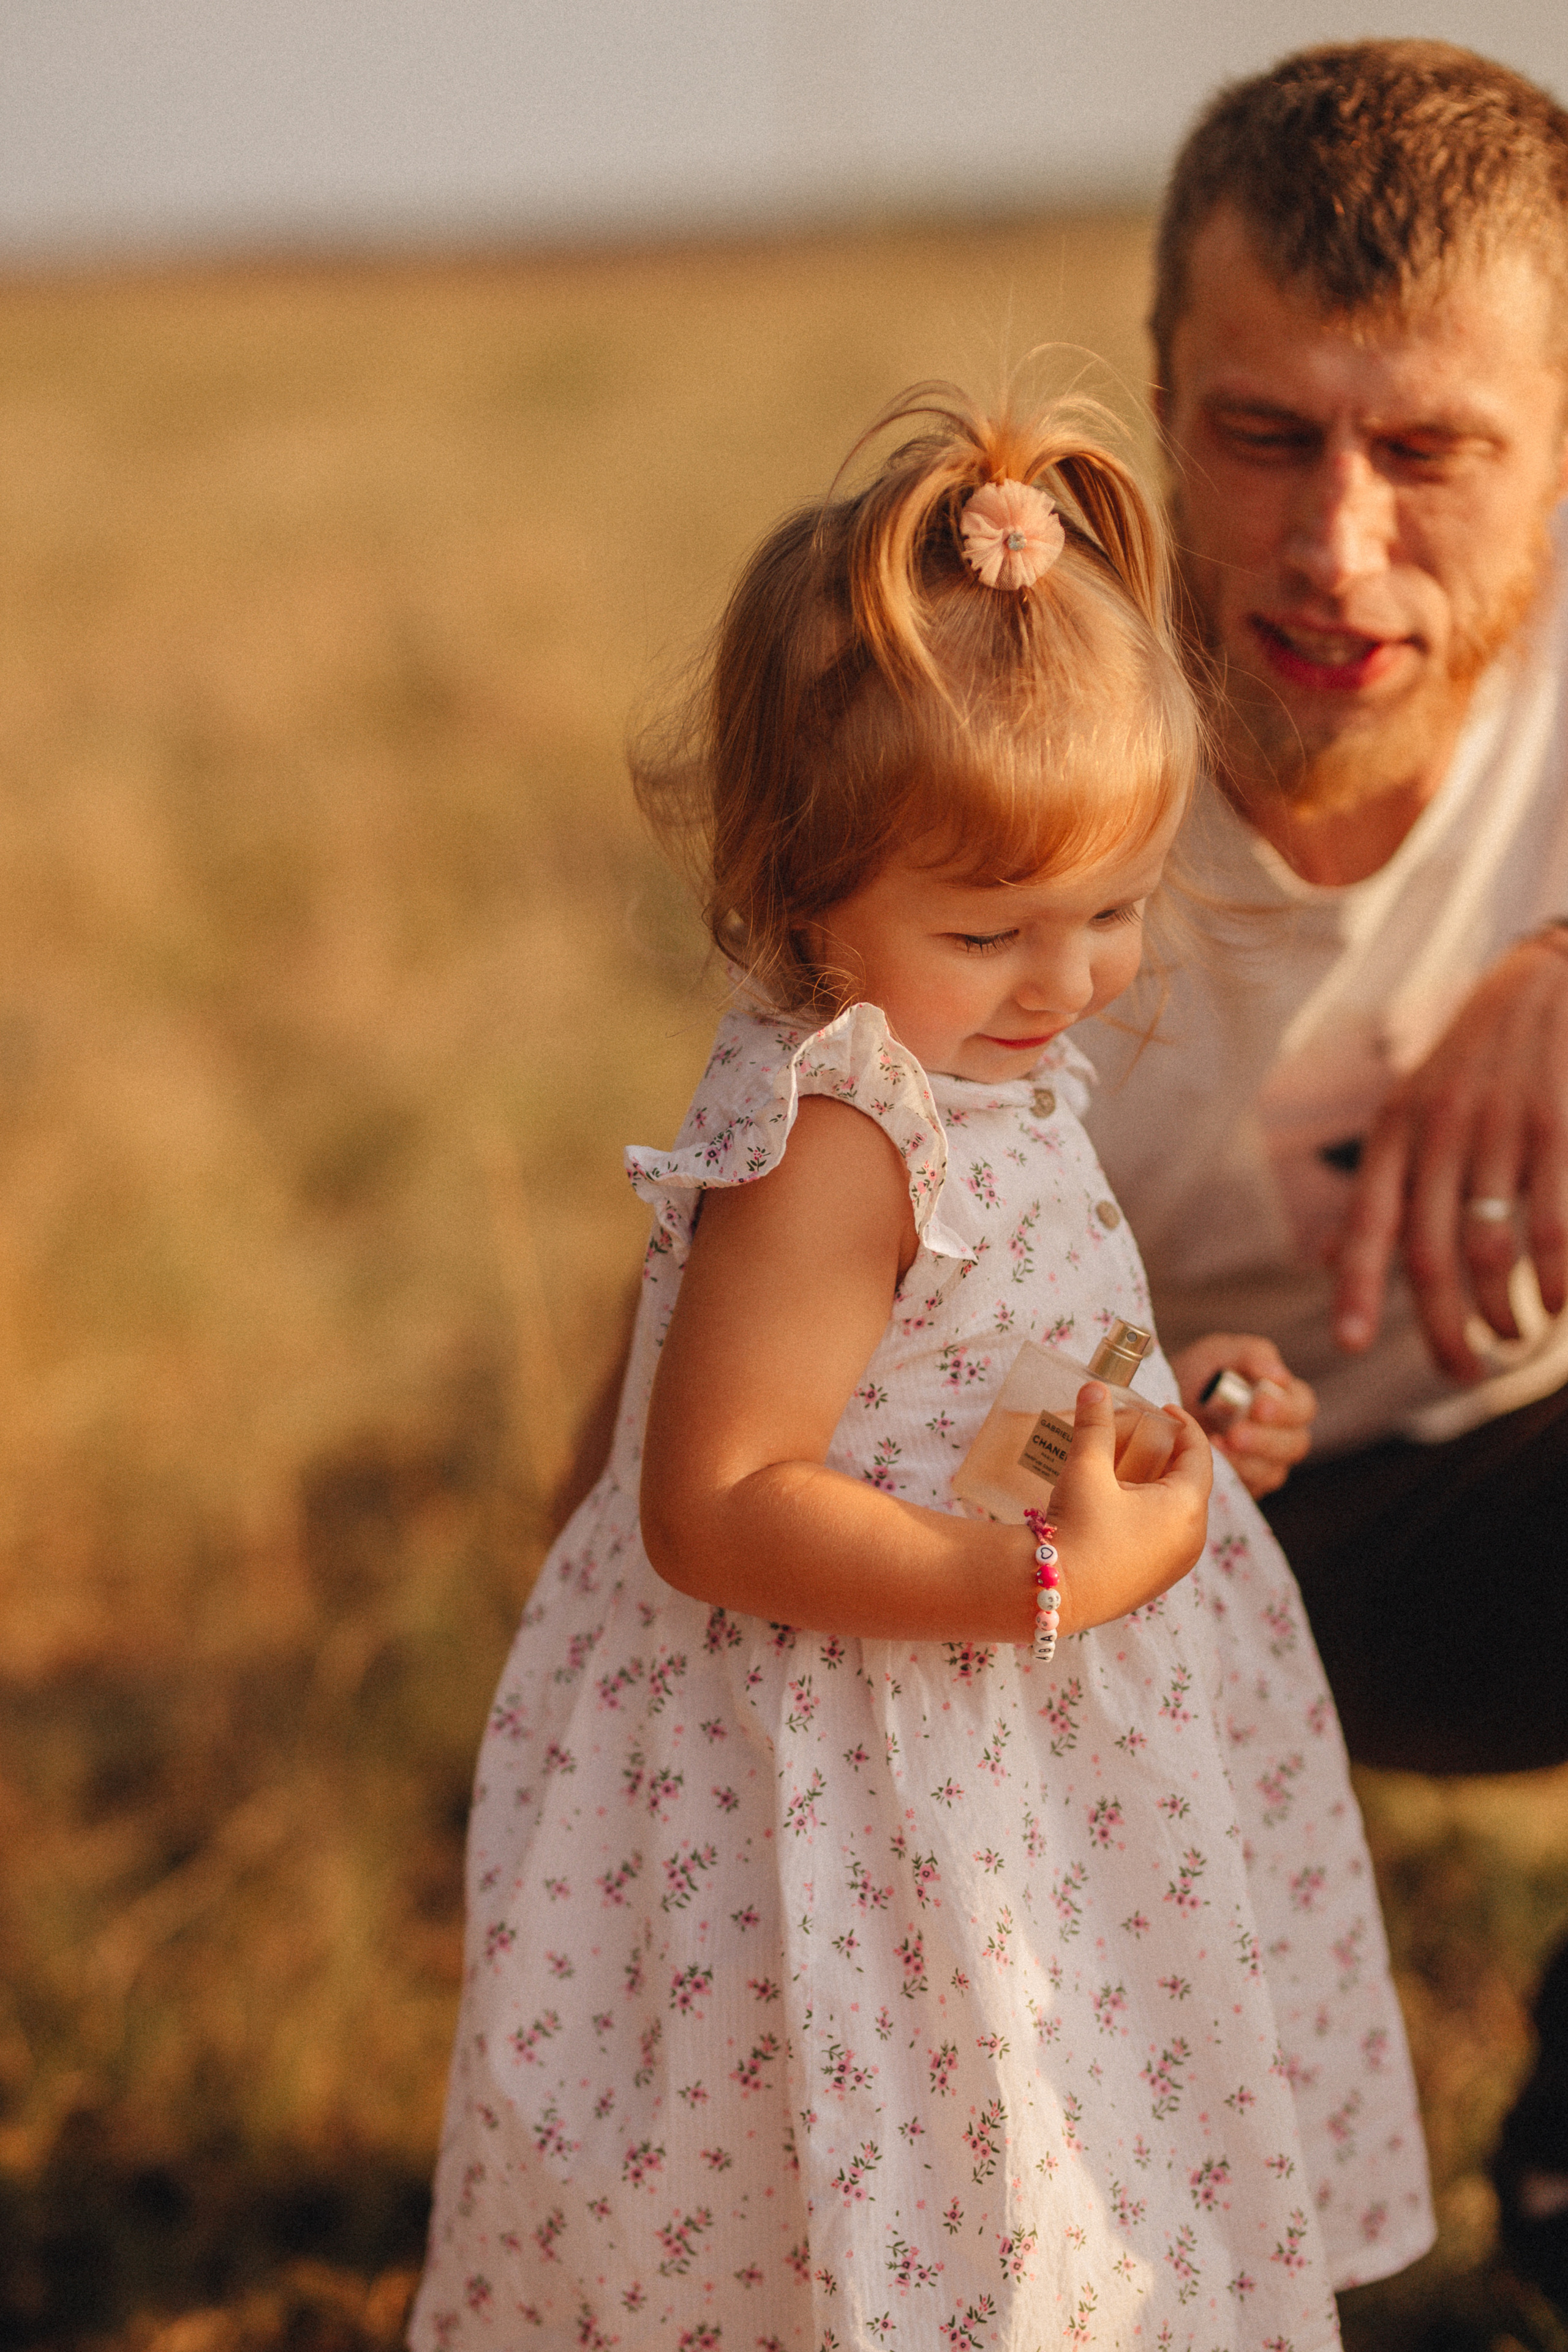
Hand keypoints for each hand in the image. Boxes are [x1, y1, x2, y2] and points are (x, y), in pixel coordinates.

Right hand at [1048, 1383, 1212, 1633]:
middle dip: (1167, 1454)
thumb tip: (1094, 1389)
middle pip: (1190, 1483)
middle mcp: (1191, 1541)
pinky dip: (1150, 1513)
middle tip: (1140, 1434)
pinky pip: (1164, 1537)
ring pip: (1177, 1512)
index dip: (1184, 1426)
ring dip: (1157, 1485)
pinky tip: (1118, 1505)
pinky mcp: (1154, 1582)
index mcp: (1186, 1509)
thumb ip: (1094, 1425)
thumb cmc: (1076, 1530)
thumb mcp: (1086, 1470)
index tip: (1164, 1409)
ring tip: (1125, 1468)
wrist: (1051, 1595)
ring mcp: (1174, 1566)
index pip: (1199, 1454)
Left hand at [1170, 1333, 1316, 1499]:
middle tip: (1236, 1433)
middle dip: (1265, 1440)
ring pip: (1273, 1471)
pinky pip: (1248, 1488)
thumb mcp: (1221, 1353)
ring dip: (1246, 1460)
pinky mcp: (1245, 1484)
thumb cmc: (1202, 1374)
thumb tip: (1277, 1375)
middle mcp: (1282, 1434)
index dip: (1285, 1409)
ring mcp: (1265, 1463)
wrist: (1166, 1404)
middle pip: (1294, 1444)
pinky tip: (1211, 1458)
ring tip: (1217, 1445)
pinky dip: (1232, 1475)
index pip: (1303, 1408)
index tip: (1258, 1405)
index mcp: (1285, 1399)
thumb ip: (1251, 1355)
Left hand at [1331, 935, 1567, 1380]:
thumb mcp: (1413, 1109)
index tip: (1348, 1345)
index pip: (1366, 1221)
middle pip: (1428, 1255)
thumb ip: (1382, 1185)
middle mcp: (1440, 1131)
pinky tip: (1559, 1306)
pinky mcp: (1556, 1129)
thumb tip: (1325, 1259)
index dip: (1355, 1287)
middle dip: (1442, 1329)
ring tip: (1514, 1337)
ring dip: (1502, 1311)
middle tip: (1460, 1374)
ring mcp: (1500, 1129)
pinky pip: (1552, 1225)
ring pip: (1489, 1249)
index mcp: (1396, 1129)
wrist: (1547, 986)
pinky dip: (1557, 1278)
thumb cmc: (1477, 1061)